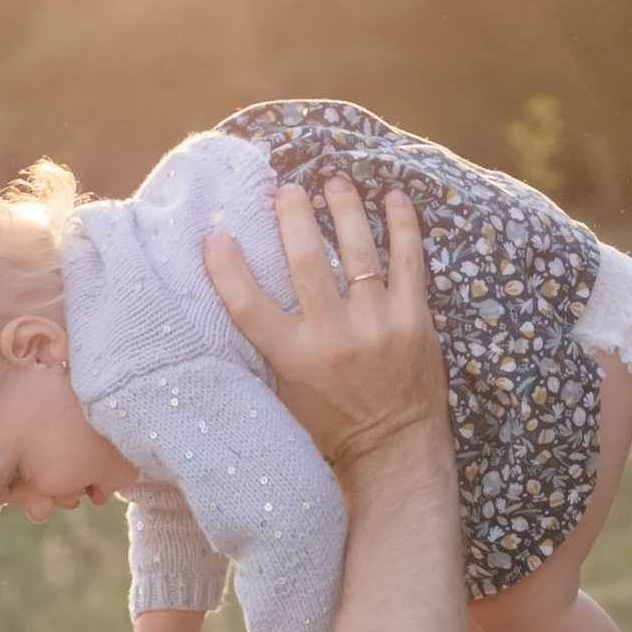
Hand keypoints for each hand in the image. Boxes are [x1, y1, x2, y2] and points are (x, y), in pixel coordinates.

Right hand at [203, 173, 441, 481]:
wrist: (394, 450)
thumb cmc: (331, 427)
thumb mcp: (285, 398)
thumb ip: (267, 353)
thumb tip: (238, 304)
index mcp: (294, 359)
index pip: (249, 304)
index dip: (227, 268)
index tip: (217, 236)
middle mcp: (334, 337)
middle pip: (304, 260)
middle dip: (292, 216)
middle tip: (285, 190)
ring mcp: (378, 324)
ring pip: (356, 249)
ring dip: (343, 207)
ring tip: (333, 181)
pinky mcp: (414, 319)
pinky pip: (408, 259)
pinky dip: (401, 225)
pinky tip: (393, 198)